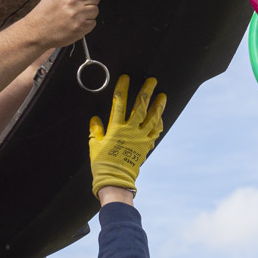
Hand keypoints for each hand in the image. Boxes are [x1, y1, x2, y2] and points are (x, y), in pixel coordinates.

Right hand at [27, 0, 112, 47]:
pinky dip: (87, 24)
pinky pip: (93, 23)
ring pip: (95, 11)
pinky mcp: (81, 27)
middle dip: (90, 3)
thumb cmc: (45, 12)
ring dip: (88, 14)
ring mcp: (78, 15)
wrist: (37, 31)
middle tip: (77, 8)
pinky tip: (75, 24)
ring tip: (74, 17)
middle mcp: (74, 1)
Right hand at [89, 75, 165, 195]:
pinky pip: (155, 133)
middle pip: (140, 107)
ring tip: (163, 96)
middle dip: (146, 92)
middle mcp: (131, 131)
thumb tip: (95, 119)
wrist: (115, 180)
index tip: (126, 78)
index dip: (122, 88)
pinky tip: (160, 118)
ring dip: (158, 106)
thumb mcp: (95, 145)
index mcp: (116, 128)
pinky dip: (158, 124)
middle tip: (152, 81)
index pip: (119, 103)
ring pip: (153, 118)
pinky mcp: (146, 146)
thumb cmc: (103, 163)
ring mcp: (141, 138)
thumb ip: (96, 131)